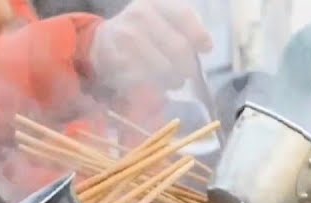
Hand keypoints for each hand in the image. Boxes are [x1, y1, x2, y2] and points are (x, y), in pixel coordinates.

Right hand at [90, 0, 213, 93]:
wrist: (103, 42)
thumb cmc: (143, 32)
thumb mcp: (162, 19)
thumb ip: (185, 28)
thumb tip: (206, 46)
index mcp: (154, 2)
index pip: (184, 16)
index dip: (199, 35)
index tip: (206, 48)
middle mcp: (139, 16)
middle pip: (179, 48)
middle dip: (188, 66)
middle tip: (186, 73)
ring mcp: (126, 38)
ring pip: (164, 69)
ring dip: (173, 80)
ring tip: (172, 80)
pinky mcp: (116, 60)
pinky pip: (147, 81)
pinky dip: (154, 86)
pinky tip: (153, 82)